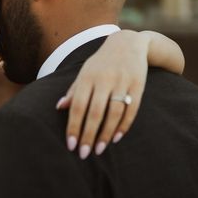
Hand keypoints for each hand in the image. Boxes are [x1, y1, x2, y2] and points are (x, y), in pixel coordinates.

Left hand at [56, 30, 149, 157]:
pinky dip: (123, 125)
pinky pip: (131, 110)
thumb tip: (59, 107)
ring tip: (99, 150)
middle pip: (95, 112)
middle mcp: (104, 79)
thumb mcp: (85, 72)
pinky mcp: (138, 85)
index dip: (73, 127)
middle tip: (83, 154)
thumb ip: (74, 90)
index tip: (70, 145)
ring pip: (113, 113)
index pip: (78, 106)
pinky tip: (115, 138)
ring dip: (105, 134)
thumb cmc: (101, 63)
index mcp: (88, 77)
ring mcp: (122, 82)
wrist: (129, 43)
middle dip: (88, 135)